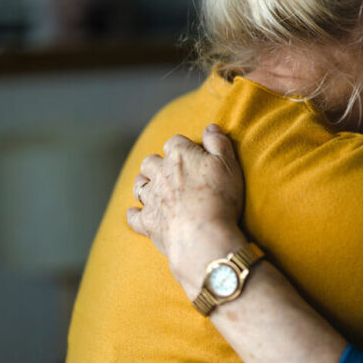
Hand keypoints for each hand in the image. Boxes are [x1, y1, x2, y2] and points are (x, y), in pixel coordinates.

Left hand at [127, 124, 247, 296]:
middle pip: (151, 161)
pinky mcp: (148, 221)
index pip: (175, 142)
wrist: (203, 235)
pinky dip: (134, 213)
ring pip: (139, 184)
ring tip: (154, 187)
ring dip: (144, 183)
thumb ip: (219, 143)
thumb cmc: (220, 198)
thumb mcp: (228, 164)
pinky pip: (134, 216)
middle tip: (170, 170)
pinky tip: (136, 213)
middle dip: (158, 163)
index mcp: (180, 156)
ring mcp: (151, 198)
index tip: (193, 154)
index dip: (184, 147)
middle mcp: (160, 174)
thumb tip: (210, 127)